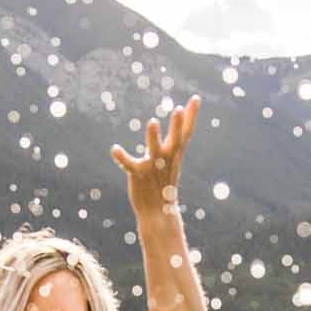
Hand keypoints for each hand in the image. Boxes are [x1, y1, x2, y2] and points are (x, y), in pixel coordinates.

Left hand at [111, 96, 199, 220]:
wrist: (158, 212)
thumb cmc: (164, 183)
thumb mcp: (173, 160)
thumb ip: (175, 142)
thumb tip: (181, 123)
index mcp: (175, 154)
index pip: (186, 132)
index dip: (191, 115)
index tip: (195, 97)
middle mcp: (167, 158)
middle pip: (175, 140)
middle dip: (177, 125)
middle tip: (178, 109)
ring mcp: (152, 166)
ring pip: (154, 150)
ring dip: (153, 137)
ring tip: (152, 122)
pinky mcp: (138, 174)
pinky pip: (129, 164)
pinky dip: (122, 157)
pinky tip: (115, 149)